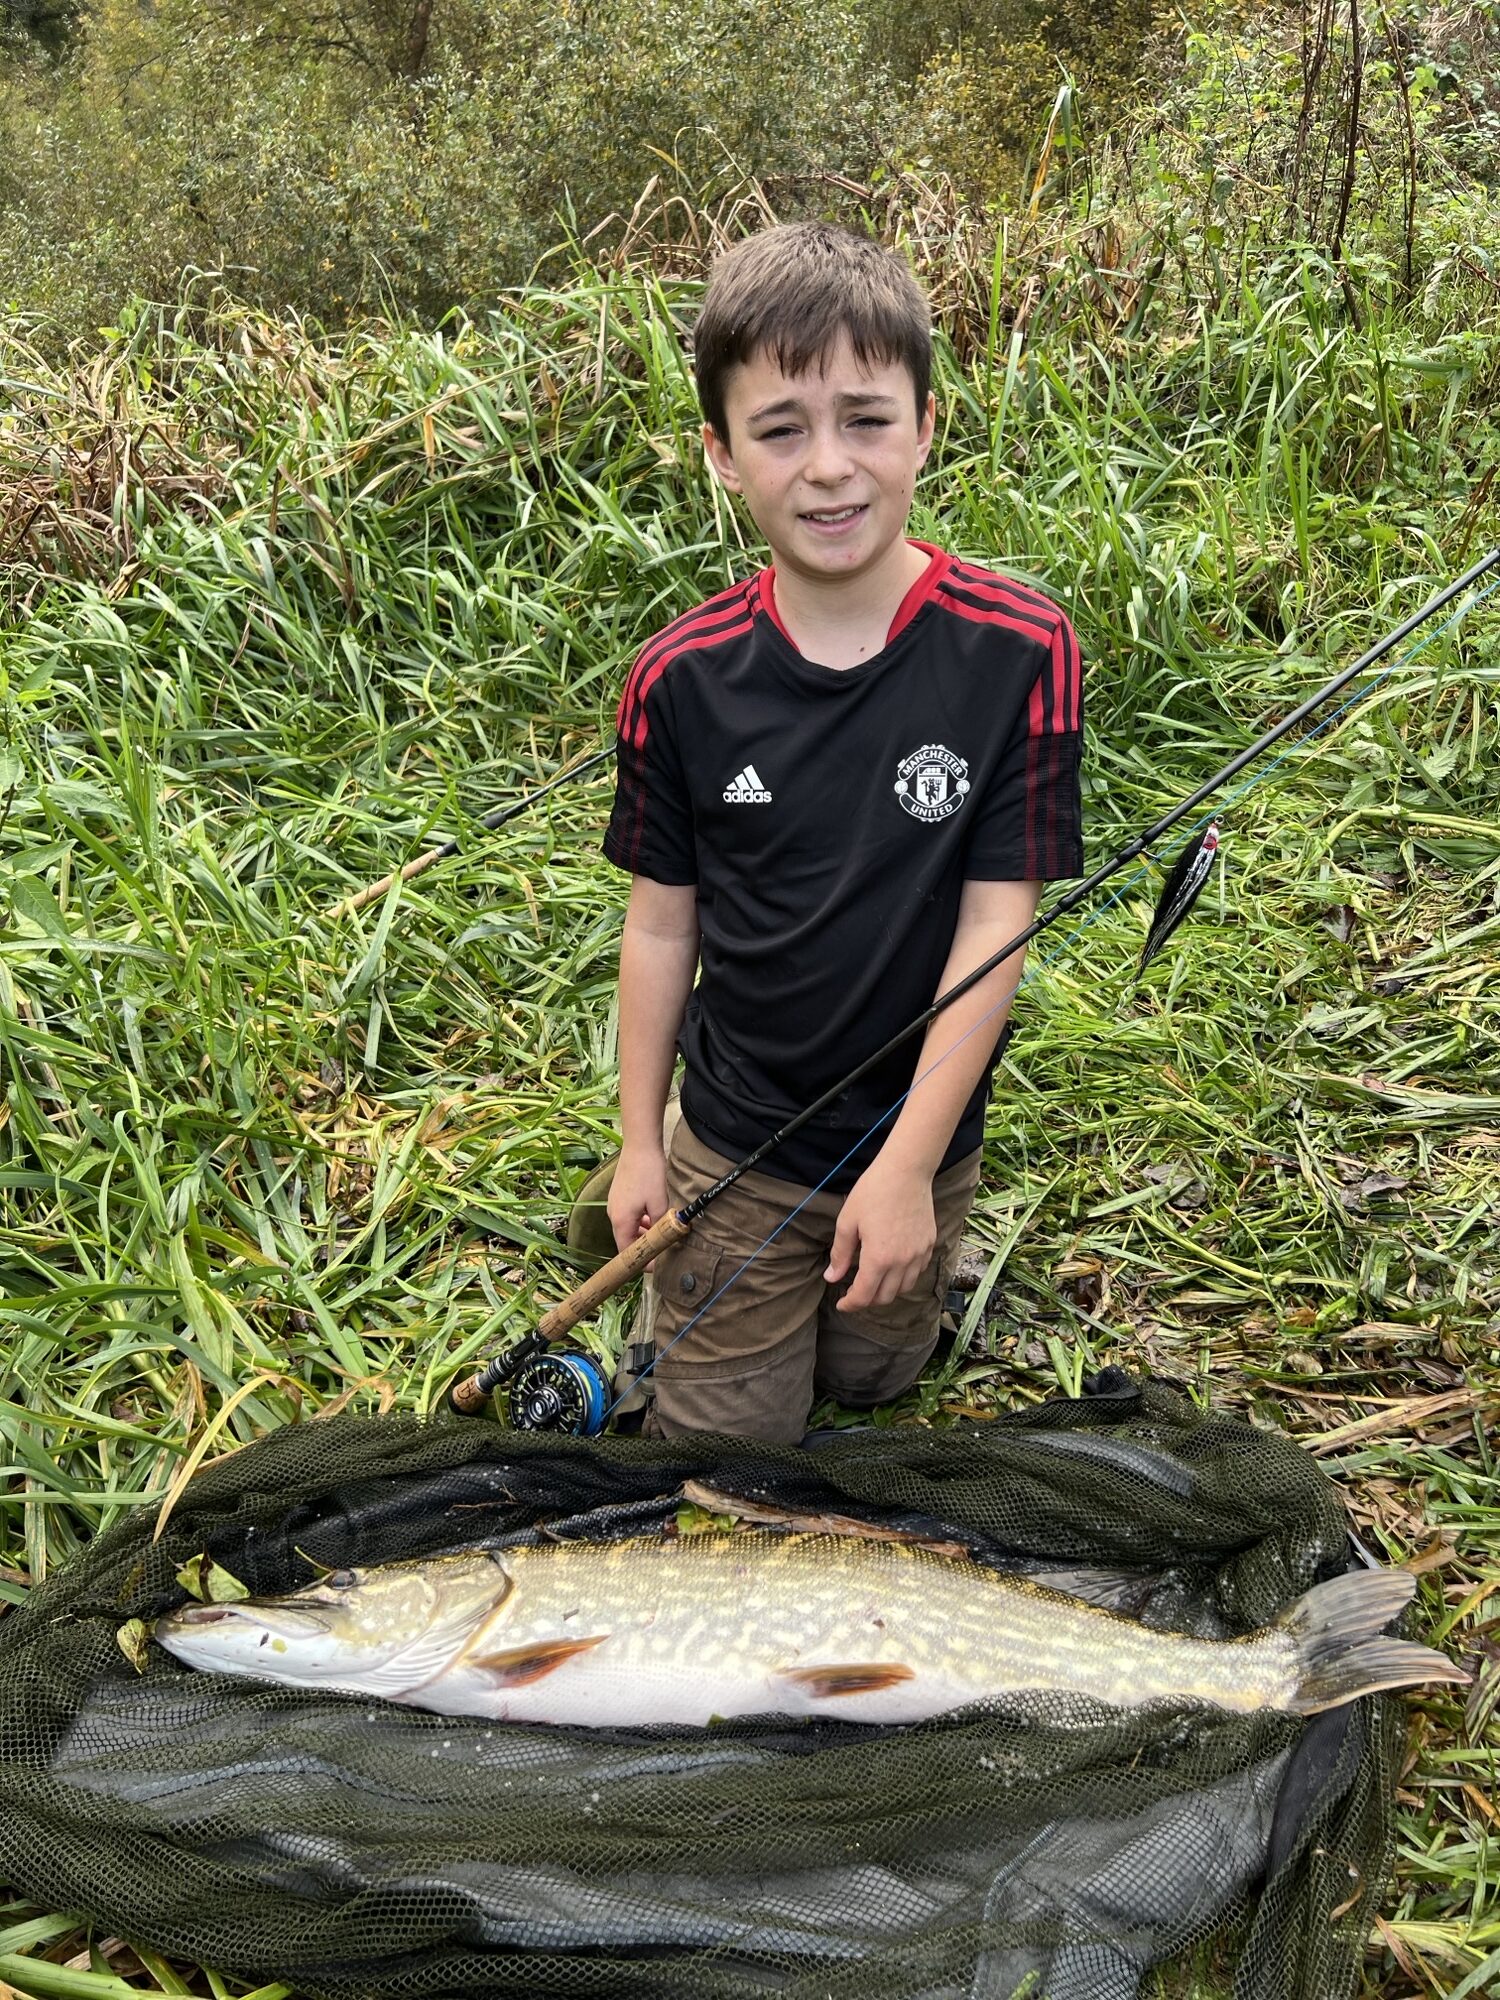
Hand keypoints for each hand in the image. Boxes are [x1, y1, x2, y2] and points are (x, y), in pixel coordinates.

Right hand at [607, 1144, 670, 1255]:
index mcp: (621, 1221)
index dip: (640, 1262)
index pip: (626, 1252)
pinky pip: (628, 1217)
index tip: (655, 1266)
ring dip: (643, 1234)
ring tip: (661, 1234)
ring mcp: (614, 1205)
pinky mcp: (618, 1196)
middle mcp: (613, 1215)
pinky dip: (639, 1222)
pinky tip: (653, 1217)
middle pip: (626, 1241)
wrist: (640, 1146)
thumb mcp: (659, 1203)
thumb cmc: (649, 1173)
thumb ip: (660, 1226)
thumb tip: (665, 1240)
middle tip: (661, 1252)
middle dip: (643, 1248)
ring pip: (628, 1228)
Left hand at [825, 1159, 936, 1312]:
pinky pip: (917, 1272)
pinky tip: (893, 1266)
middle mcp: (902, 1262)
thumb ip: (841, 1254)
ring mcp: (918, 1254)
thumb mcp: (847, 1222)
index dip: (850, 1304)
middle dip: (867, 1300)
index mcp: (879, 1258)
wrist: (906, 1171)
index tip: (841, 1304)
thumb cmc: (873, 1192)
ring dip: (886, 1291)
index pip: (864, 1295)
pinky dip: (903, 1277)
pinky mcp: (929, 1244)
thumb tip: (832, 1277)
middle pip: (885, 1297)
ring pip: (903, 1288)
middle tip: (854, 1293)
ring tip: (873, 1282)